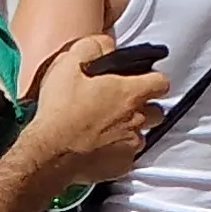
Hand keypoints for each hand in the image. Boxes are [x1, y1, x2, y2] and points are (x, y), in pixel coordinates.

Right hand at [16, 34, 171, 186]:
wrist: (49, 153)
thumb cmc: (60, 110)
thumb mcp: (69, 64)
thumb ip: (94, 47)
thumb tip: (106, 44)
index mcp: (130, 93)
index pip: (161, 81)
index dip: (153, 79)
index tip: (142, 80)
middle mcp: (137, 119)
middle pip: (157, 111)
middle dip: (144, 106)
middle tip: (121, 104)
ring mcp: (131, 145)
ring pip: (141, 135)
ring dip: (130, 130)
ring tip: (107, 128)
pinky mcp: (120, 166)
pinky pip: (127, 157)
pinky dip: (117, 152)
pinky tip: (99, 147)